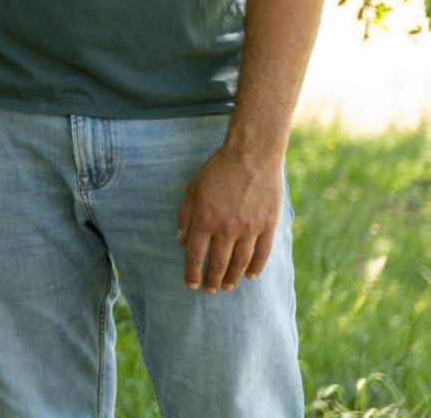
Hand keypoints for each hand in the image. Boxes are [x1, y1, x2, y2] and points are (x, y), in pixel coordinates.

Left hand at [176, 144, 284, 292]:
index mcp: (204, 219)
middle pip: (218, 263)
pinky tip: (250, 276)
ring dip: (232, 278)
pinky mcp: (268, 225)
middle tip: (210, 291)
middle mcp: (226, 228)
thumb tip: (180, 242)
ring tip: (227, 287)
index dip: (192, 273)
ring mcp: (249, 228)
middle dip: (212, 280)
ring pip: (240, 262)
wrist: (251, 156)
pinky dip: (256, 267)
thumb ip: (185, 217)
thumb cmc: (217, 171)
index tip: (191, 285)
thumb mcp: (193, 190)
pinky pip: (262, 253)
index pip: (195, 255)